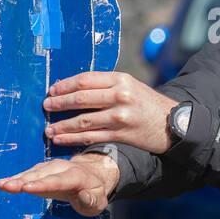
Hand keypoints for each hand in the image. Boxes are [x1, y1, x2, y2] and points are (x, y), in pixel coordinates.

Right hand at [0, 152, 119, 215]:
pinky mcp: (42, 170)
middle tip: (7, 186)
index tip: (28, 188)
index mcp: (77, 177)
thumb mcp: (98, 202)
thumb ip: (91, 201)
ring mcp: (51, 167)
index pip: (59, 181)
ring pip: (33, 172)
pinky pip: (28, 173)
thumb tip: (84, 196)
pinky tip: (3, 183)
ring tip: (1, 185)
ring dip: (16, 178)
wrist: (92, 175)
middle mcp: (62, 168)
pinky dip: (16, 178)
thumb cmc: (94, 192)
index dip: (42, 184)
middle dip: (24, 180)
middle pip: (41, 175)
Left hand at [42, 71, 178, 153]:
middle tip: (46, 106)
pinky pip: (91, 136)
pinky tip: (61, 139)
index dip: (65, 85)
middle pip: (81, 98)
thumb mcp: (131, 86)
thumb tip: (76, 88)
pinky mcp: (121, 134)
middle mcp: (120, 95)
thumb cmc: (148, 104)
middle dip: (59, 103)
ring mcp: (120, 116)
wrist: (173, 123)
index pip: (85, 79)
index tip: (52, 90)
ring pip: (83, 120)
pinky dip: (73, 139)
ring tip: (49, 129)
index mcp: (120, 79)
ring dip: (62, 125)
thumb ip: (107, 85)